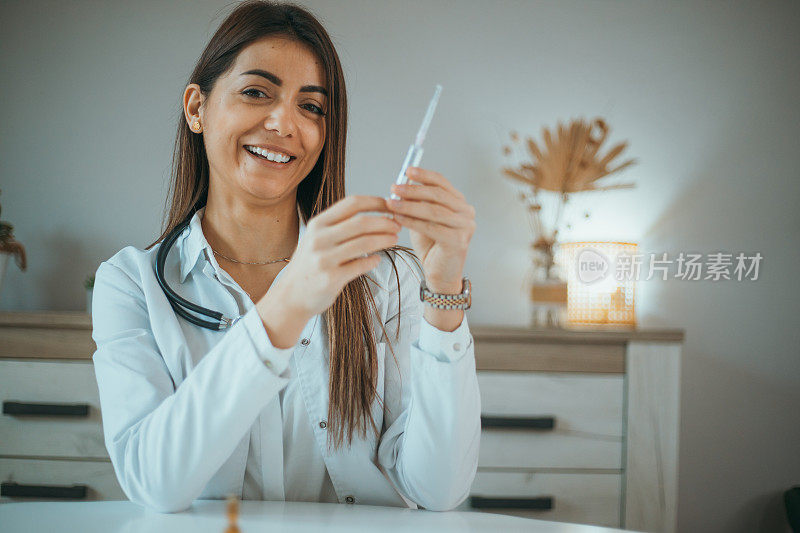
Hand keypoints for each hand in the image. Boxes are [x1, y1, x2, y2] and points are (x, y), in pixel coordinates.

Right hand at [273, 195, 400, 317]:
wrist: (291, 295)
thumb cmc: (309, 265)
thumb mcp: (317, 238)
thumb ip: (339, 226)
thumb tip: (375, 214)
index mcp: (318, 224)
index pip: (351, 204)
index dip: (375, 202)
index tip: (390, 204)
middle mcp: (319, 239)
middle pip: (361, 222)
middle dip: (385, 222)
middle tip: (397, 225)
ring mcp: (324, 259)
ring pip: (364, 243)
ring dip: (384, 240)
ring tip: (394, 239)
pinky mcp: (331, 278)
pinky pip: (360, 265)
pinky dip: (373, 261)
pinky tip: (378, 259)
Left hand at [386, 166, 475, 290]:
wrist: (439, 274)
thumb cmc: (431, 245)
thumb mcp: (423, 218)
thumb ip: (417, 202)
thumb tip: (402, 182)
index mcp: (460, 203)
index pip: (442, 183)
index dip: (424, 175)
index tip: (407, 171)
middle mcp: (467, 212)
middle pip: (437, 195)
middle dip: (413, 190)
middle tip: (394, 188)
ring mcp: (465, 227)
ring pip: (433, 211)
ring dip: (409, 205)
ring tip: (391, 203)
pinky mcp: (458, 241)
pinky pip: (431, 227)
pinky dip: (412, 221)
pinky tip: (398, 218)